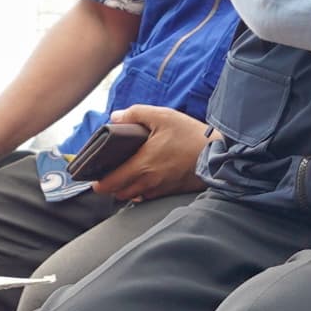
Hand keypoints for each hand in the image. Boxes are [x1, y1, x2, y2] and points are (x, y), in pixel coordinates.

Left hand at [91, 106, 207, 201]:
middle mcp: (148, 182)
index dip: (99, 183)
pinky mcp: (169, 192)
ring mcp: (159, 190)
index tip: (94, 178)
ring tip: (123, 175)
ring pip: (133, 196)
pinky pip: (147, 196)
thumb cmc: (190, 136)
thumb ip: (135, 114)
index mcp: (142, 166)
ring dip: (124, 189)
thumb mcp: (162, 116)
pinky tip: (143, 176)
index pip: (111, 183)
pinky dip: (140, 190)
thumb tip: (115, 118)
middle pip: (119, 193)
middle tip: (107, 174)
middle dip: (110, 186)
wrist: (217, 155)